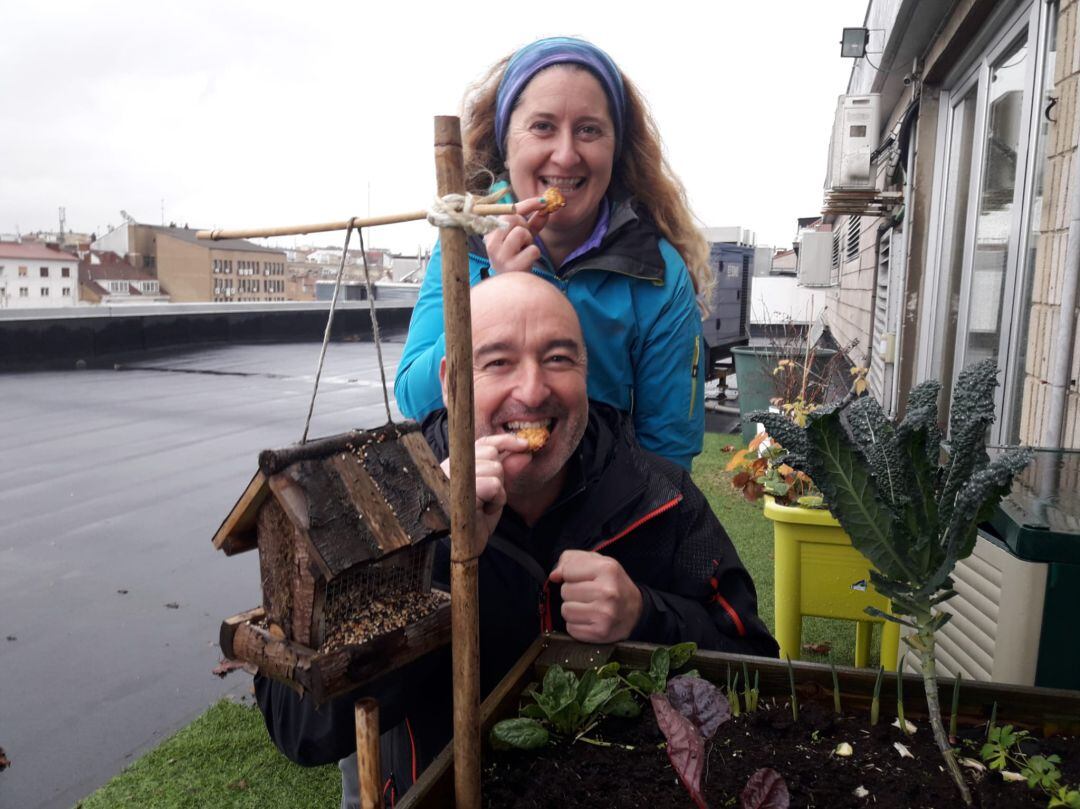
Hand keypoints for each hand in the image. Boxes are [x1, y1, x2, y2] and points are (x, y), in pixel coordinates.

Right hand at [440, 433, 527, 550]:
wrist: (463, 546)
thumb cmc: (476, 518)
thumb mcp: (494, 490)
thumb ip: (507, 468)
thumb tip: (526, 451)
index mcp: (456, 463)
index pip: (483, 442)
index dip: (505, 441)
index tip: (525, 445)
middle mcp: (450, 465)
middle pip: (492, 454)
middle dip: (498, 476)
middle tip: (487, 497)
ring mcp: (452, 476)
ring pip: (495, 469)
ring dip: (497, 492)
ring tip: (484, 505)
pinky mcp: (459, 489)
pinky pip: (493, 484)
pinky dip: (496, 500)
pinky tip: (484, 510)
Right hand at [483, 197, 549, 273]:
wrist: (511, 284)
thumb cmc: (516, 257)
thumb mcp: (523, 237)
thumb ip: (533, 222)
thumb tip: (546, 208)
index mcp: (490, 232)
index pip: (508, 211)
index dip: (528, 204)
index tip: (543, 201)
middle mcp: (491, 243)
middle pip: (513, 219)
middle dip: (525, 226)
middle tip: (524, 239)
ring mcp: (500, 255)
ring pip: (521, 232)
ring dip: (529, 240)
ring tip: (524, 250)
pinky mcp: (512, 267)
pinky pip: (532, 250)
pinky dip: (534, 253)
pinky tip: (527, 260)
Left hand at [549, 550, 643, 642]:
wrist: (636, 610)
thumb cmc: (612, 584)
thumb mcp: (597, 562)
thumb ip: (571, 560)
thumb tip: (554, 575)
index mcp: (607, 569)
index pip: (567, 571)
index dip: (570, 575)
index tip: (582, 579)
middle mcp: (607, 592)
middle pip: (565, 591)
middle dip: (572, 592)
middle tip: (588, 594)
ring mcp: (604, 614)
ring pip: (565, 611)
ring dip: (573, 609)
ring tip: (589, 607)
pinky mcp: (600, 632)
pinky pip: (571, 628)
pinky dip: (577, 625)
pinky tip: (590, 619)